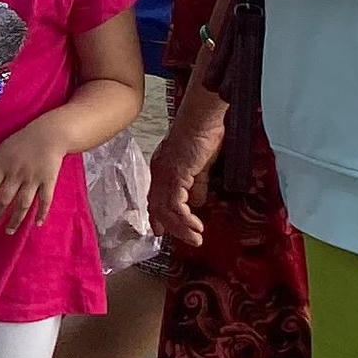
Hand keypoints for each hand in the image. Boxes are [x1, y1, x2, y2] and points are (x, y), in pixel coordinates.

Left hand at [0, 128, 62, 233]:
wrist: (48, 134)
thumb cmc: (21, 141)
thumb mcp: (0, 149)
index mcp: (3, 166)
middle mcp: (17, 174)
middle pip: (4, 199)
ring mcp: (33, 179)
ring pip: (23, 203)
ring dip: (15, 219)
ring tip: (8, 231)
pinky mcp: (49, 181)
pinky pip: (46, 199)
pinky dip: (42, 212)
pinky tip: (37, 224)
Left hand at [148, 95, 225, 251]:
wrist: (203, 118)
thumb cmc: (203, 135)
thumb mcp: (200, 165)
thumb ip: (196, 184)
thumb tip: (197, 202)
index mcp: (162, 168)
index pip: (155, 197)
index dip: (158, 216)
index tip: (162, 231)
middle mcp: (159, 173)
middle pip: (157, 207)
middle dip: (170, 227)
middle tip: (186, 240)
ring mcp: (165, 174)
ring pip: (165, 210)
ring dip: (180, 227)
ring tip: (195, 238)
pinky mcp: (175, 175)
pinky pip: (176, 205)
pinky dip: (185, 219)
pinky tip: (196, 226)